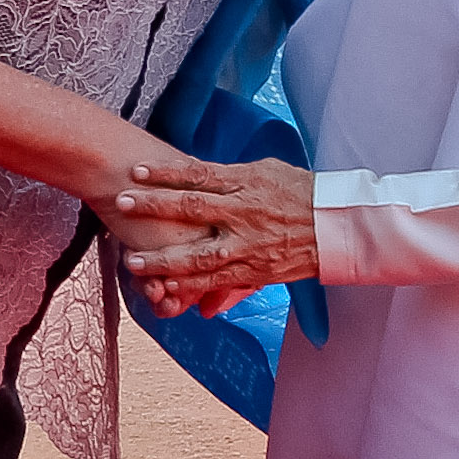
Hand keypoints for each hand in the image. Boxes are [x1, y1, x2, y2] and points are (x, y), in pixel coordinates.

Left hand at [119, 158, 320, 315]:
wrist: (336, 227)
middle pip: (191, 207)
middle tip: (121, 203)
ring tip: (132, 261)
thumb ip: (230, 175)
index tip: (136, 170)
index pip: (198, 174)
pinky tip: (165, 288)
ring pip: (198, 253)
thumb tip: (197, 172)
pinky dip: (190, 285)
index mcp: (246, 183)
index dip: (165, 172)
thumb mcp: (266, 172)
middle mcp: (243, 213)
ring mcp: (247, 244)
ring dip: (162, 259)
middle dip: (153, 207)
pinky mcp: (252, 270)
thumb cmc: (301, 193)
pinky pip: (216, 281)